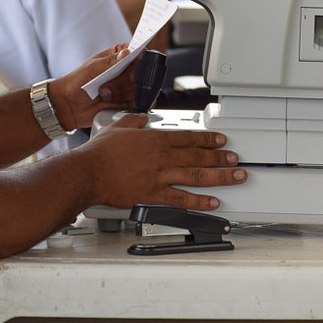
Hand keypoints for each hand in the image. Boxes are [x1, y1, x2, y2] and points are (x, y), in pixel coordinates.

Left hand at [49, 44, 134, 129]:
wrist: (68, 105)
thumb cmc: (76, 82)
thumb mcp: (93, 68)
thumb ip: (111, 61)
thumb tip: (128, 52)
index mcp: (117, 55)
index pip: (136, 51)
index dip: (139, 59)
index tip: (133, 67)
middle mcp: (124, 70)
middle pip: (140, 72)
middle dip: (125, 80)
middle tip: (110, 84)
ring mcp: (126, 86)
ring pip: (138, 89)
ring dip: (120, 93)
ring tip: (103, 94)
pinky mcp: (127, 101)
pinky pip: (136, 103)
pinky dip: (124, 104)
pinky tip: (110, 103)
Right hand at [83, 114, 247, 210]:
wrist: (87, 172)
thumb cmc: (99, 153)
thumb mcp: (119, 126)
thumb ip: (135, 122)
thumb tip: (143, 119)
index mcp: (155, 139)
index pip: (189, 137)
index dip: (209, 138)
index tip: (221, 141)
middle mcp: (162, 157)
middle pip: (198, 156)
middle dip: (221, 157)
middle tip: (235, 159)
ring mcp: (159, 176)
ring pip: (196, 176)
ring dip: (219, 176)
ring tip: (235, 176)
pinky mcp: (153, 195)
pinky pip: (181, 199)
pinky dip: (199, 202)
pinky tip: (213, 203)